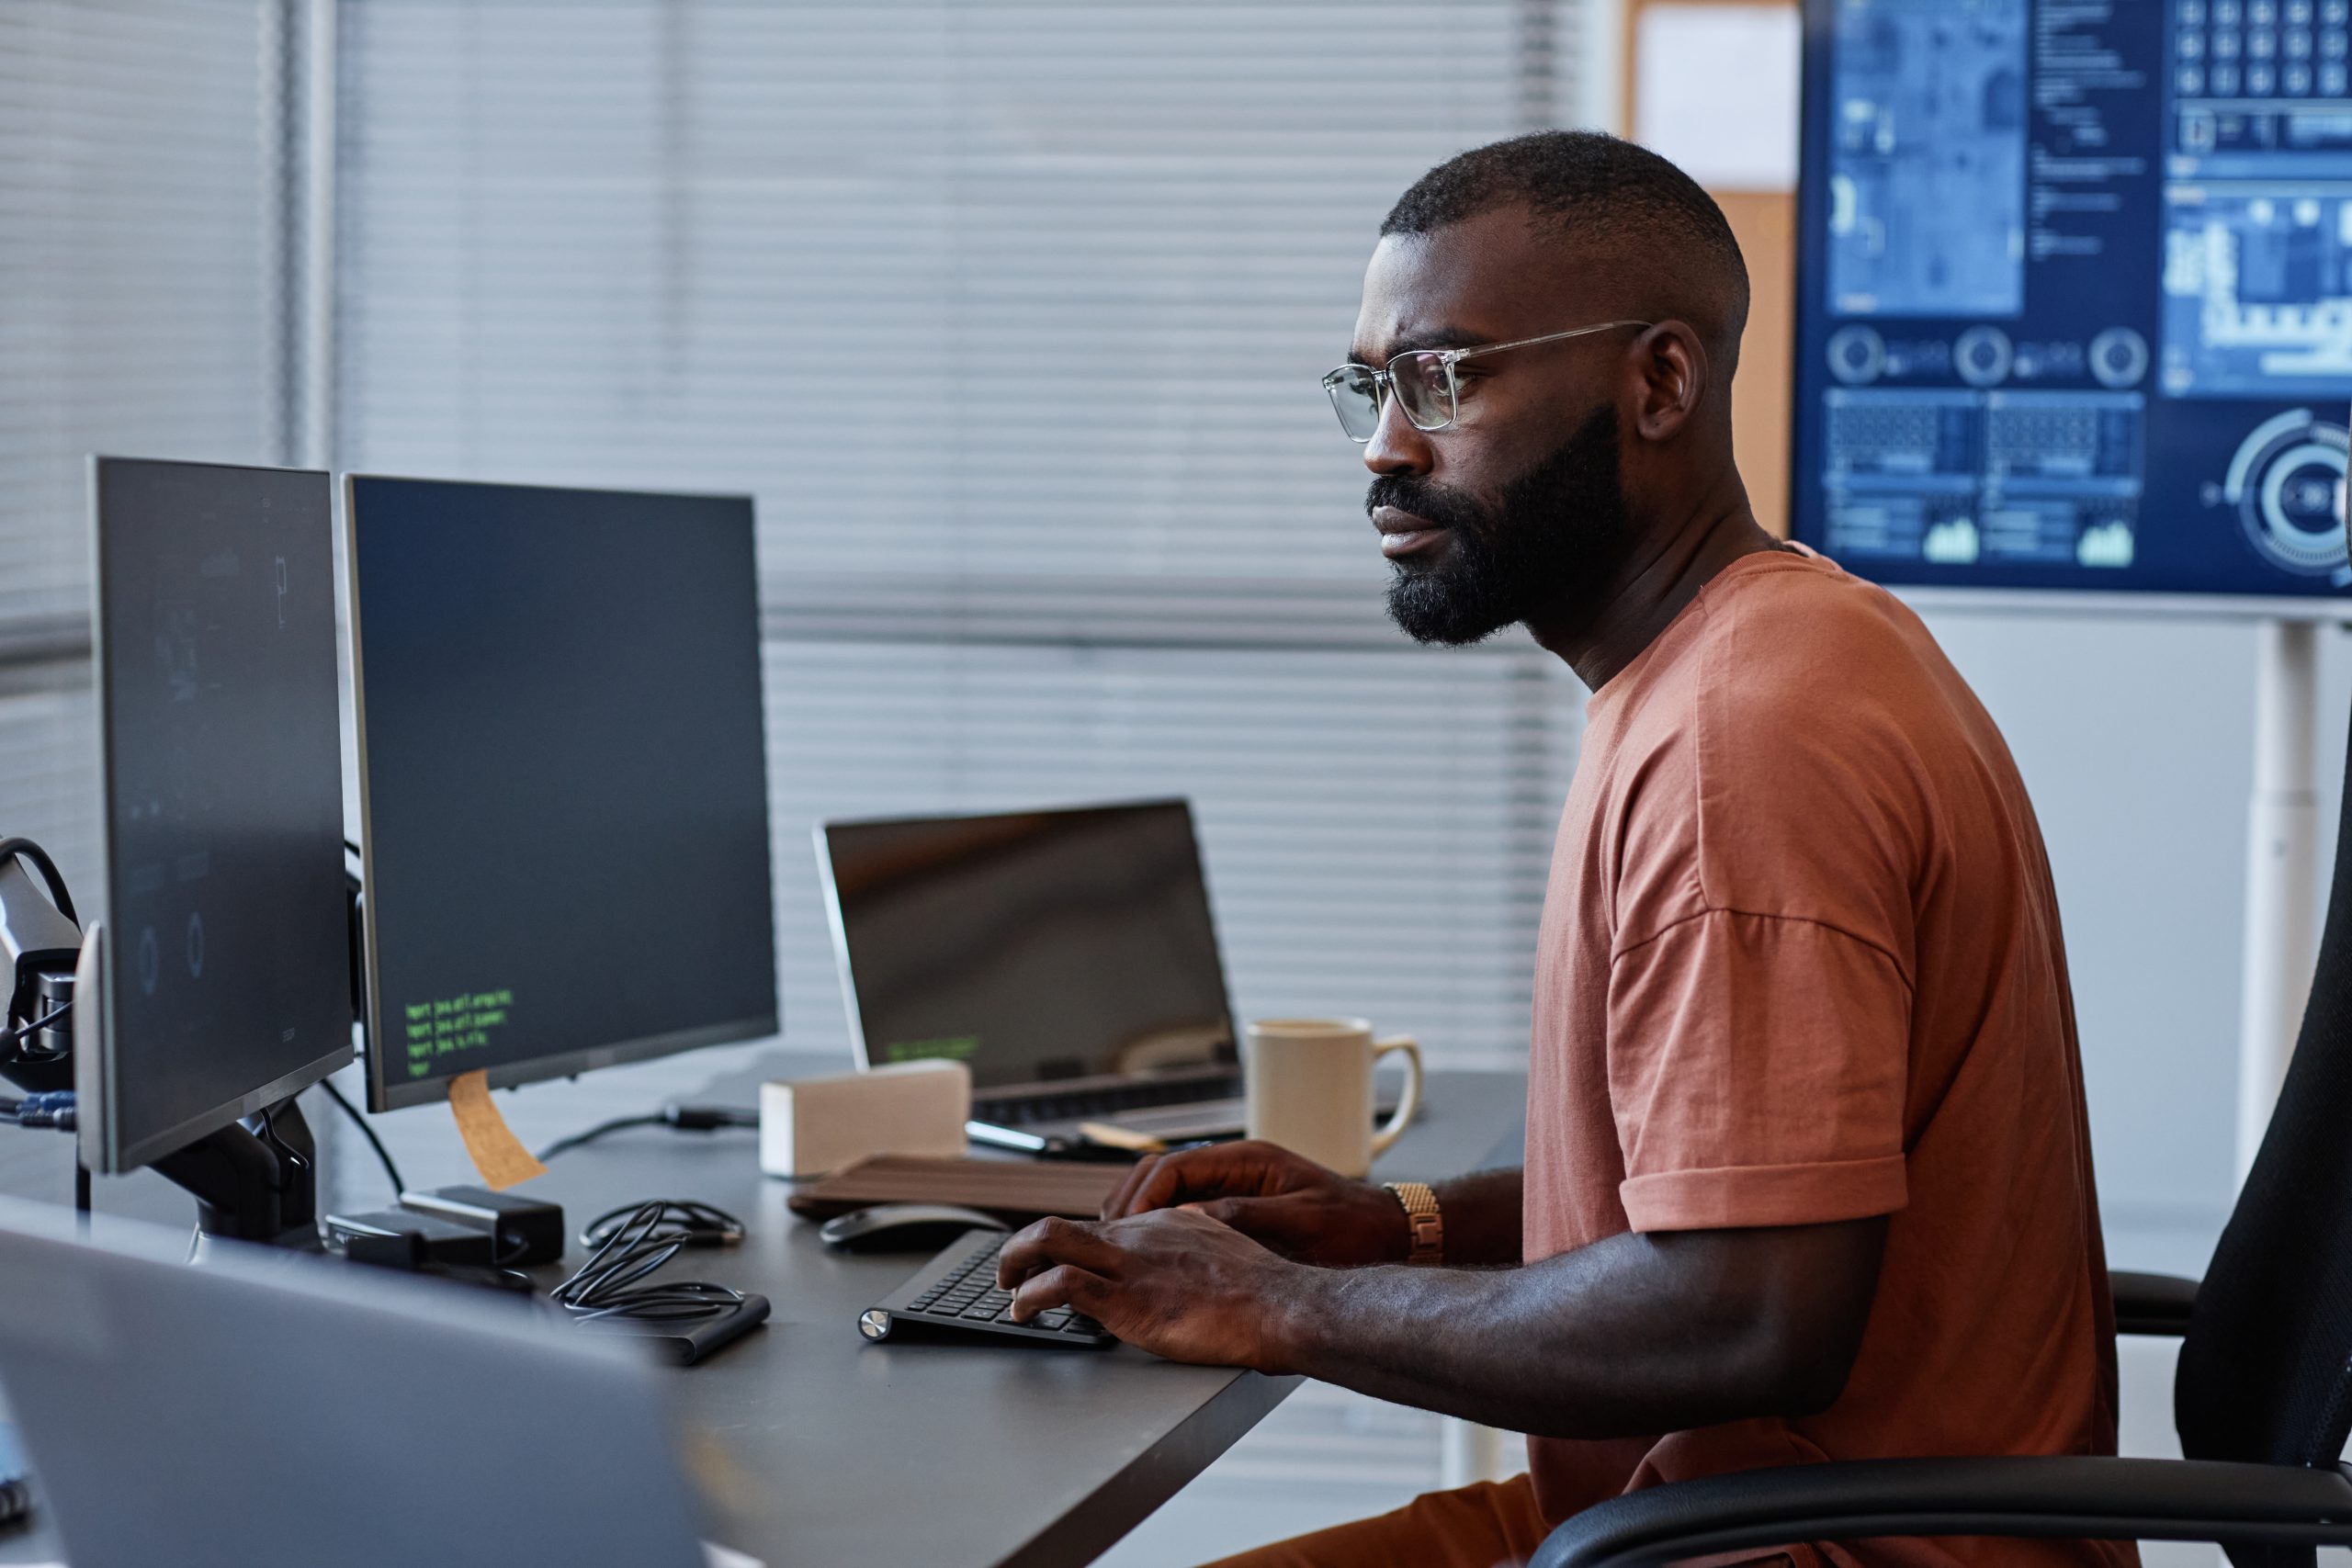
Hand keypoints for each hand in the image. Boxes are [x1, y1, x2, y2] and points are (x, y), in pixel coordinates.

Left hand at [994, 1209, 1310, 1369]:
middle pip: (1061, 1224)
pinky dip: (1030, 1296)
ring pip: (1048, 1240)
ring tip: (1005, 1288)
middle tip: (1011, 1270)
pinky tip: (1023, 1311)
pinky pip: (1060, 1285)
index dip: (1071, 1245)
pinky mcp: (1126, 1299)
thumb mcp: (1226, 1253)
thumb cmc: (1265, 1292)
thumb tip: (1186, 1264)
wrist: (1279, 1306)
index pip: (1101, 1224)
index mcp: (1164, 1223)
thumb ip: (1197, 1251)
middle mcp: (1139, 1235)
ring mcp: (1129, 1265)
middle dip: (1023, 1246)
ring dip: (1014, 1263)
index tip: (1059, 1261)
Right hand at [1101, 1140, 1407, 1266]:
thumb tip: (1192, 1219)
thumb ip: (1246, 1218)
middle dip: (1131, 1202)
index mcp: (1250, 1160)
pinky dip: (1164, 1227)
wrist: (1391, 1235)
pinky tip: (1152, 1253)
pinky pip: (1189, 1210)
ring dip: (1143, 1215)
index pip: (1175, 1166)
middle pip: (1163, 1173)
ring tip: (1120, 1247)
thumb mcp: (1300, 1224)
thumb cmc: (1354, 1229)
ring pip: (1171, 1191)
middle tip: (1108, 1239)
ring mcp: (1238, 1186)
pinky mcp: (1242, 1209)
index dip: (1142, 1196)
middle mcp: (1238, 1167)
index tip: (1124, 1228)